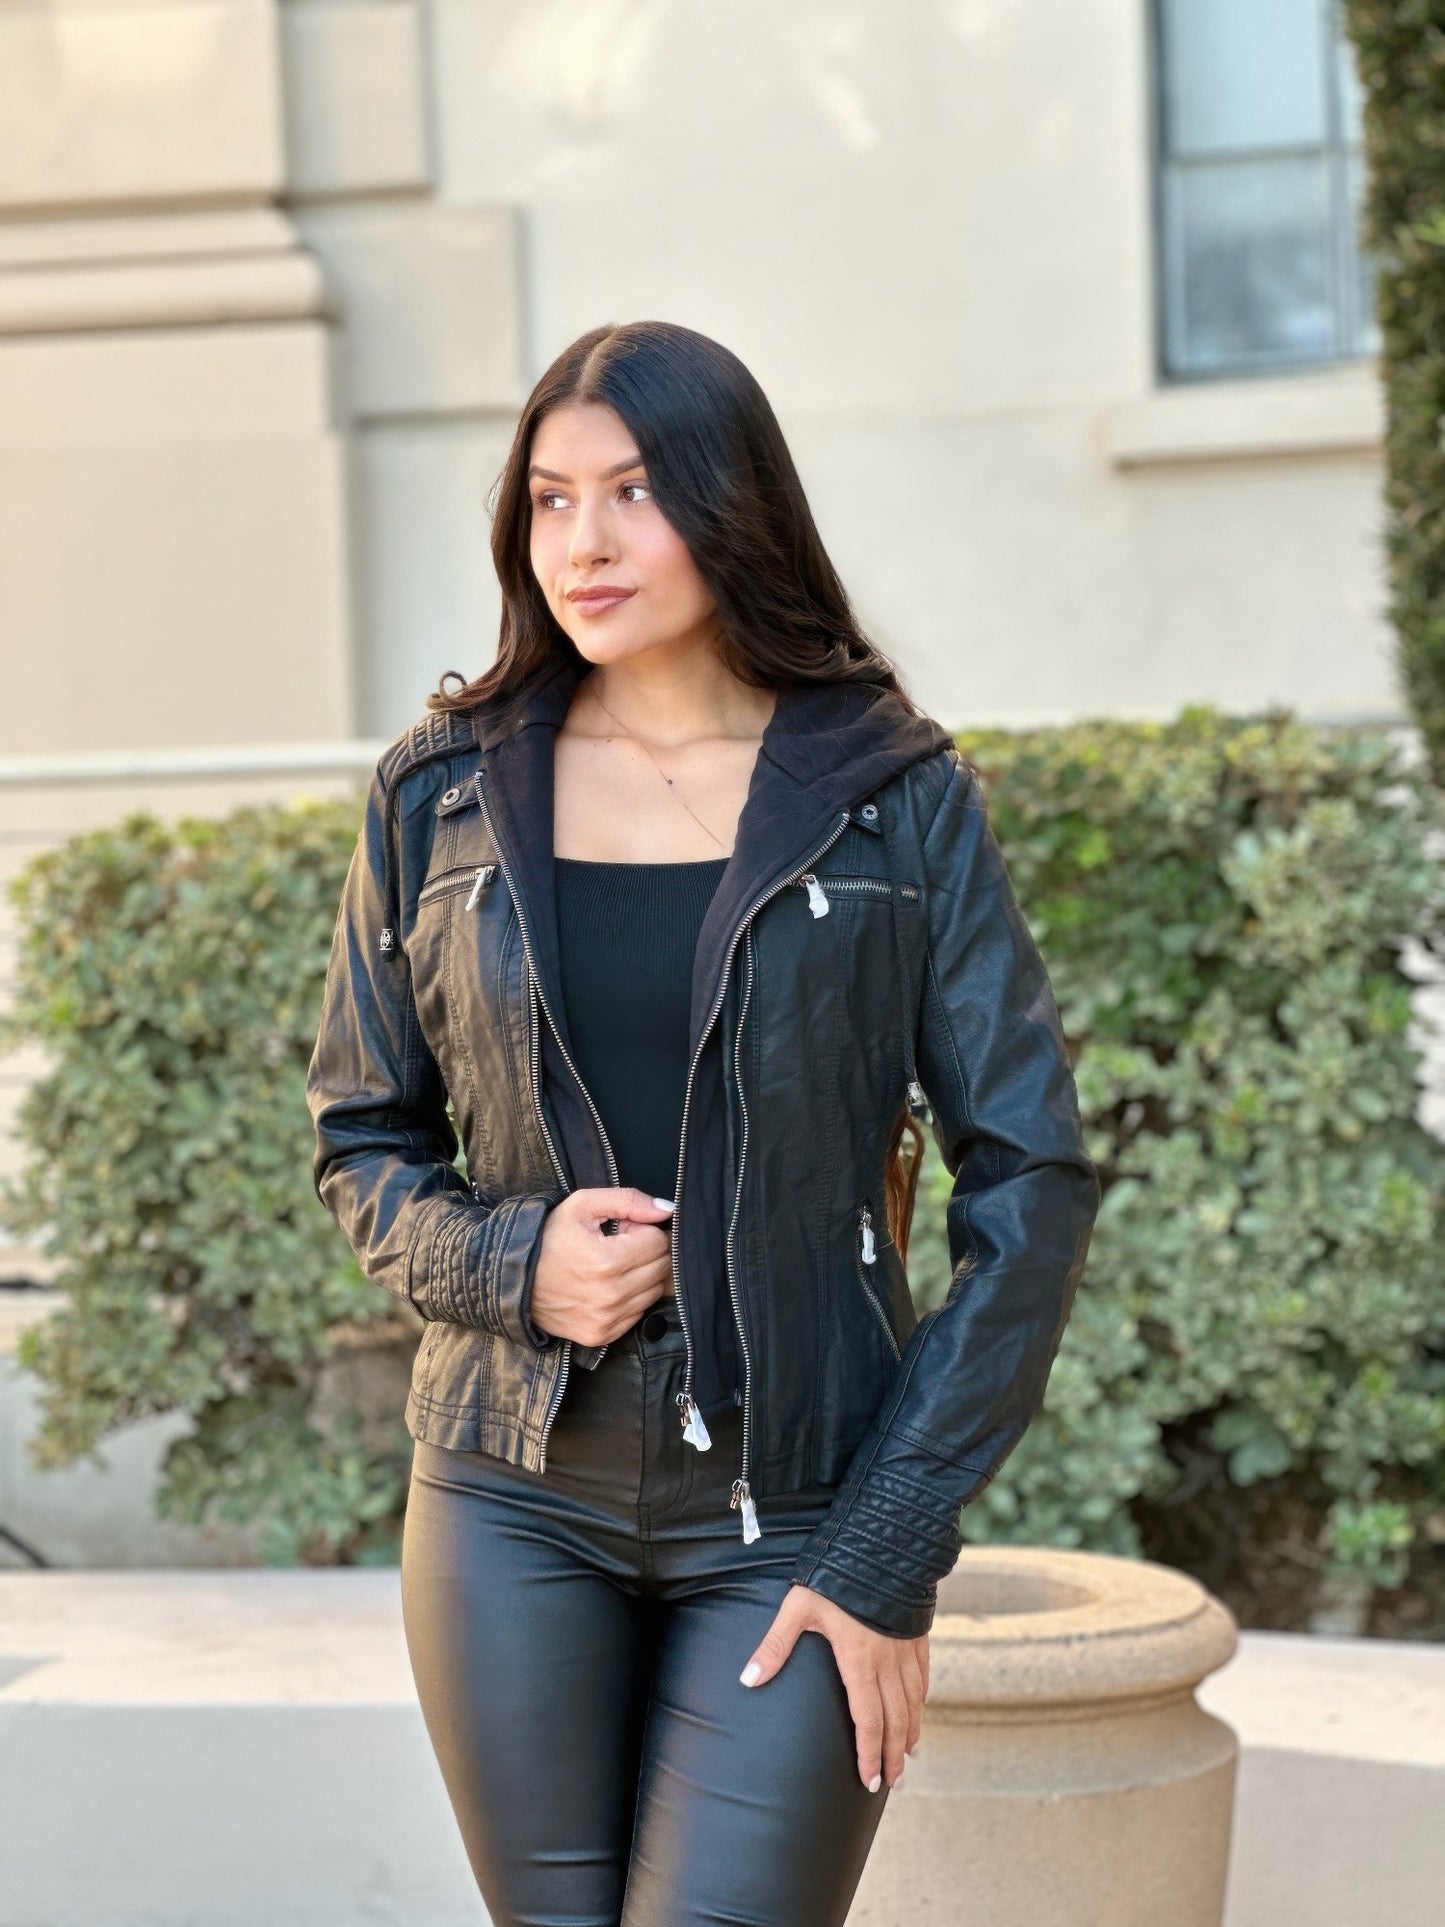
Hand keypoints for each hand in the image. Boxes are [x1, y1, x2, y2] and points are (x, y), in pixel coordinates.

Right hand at [530, 1187, 674, 1346]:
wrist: (512, 1277)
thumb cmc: (549, 1237)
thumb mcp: (583, 1205)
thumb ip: (629, 1200)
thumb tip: (667, 1210)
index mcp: (608, 1261)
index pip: (659, 1242)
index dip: (643, 1229)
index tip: (622, 1229)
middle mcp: (611, 1296)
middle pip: (661, 1269)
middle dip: (646, 1251)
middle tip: (618, 1245)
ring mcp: (606, 1321)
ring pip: (654, 1292)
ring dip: (641, 1275)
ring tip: (611, 1266)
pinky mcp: (601, 1336)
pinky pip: (638, 1314)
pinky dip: (630, 1298)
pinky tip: (606, 1286)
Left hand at [739, 1584, 927, 1791]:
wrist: (882, 1543)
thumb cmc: (835, 1574)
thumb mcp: (798, 1607)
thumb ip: (775, 1645)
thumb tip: (748, 1679)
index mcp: (859, 1661)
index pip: (867, 1721)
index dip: (869, 1755)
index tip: (869, 1781)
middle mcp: (888, 1661)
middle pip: (895, 1720)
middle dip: (893, 1756)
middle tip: (892, 1784)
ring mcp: (906, 1649)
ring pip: (913, 1702)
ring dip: (910, 1733)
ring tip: (907, 1757)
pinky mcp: (918, 1634)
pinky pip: (923, 1676)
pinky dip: (921, 1700)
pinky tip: (918, 1710)